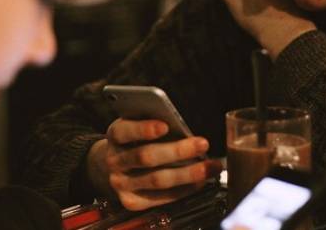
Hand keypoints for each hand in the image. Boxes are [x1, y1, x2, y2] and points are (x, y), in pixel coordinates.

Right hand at [86, 118, 222, 210]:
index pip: (124, 132)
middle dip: (177, 151)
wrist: (115, 165)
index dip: (143, 129)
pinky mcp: (131, 202)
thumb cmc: (135, 139)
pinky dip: (184, 189)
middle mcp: (115, 161)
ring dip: (188, 173)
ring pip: (157, 180)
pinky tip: (200, 181)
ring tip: (210, 166)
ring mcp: (122, 184)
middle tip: (202, 144)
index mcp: (115, 135)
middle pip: (146, 157)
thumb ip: (154, 122)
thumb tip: (183, 127)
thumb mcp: (138, 124)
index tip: (165, 126)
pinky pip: (161, 197)